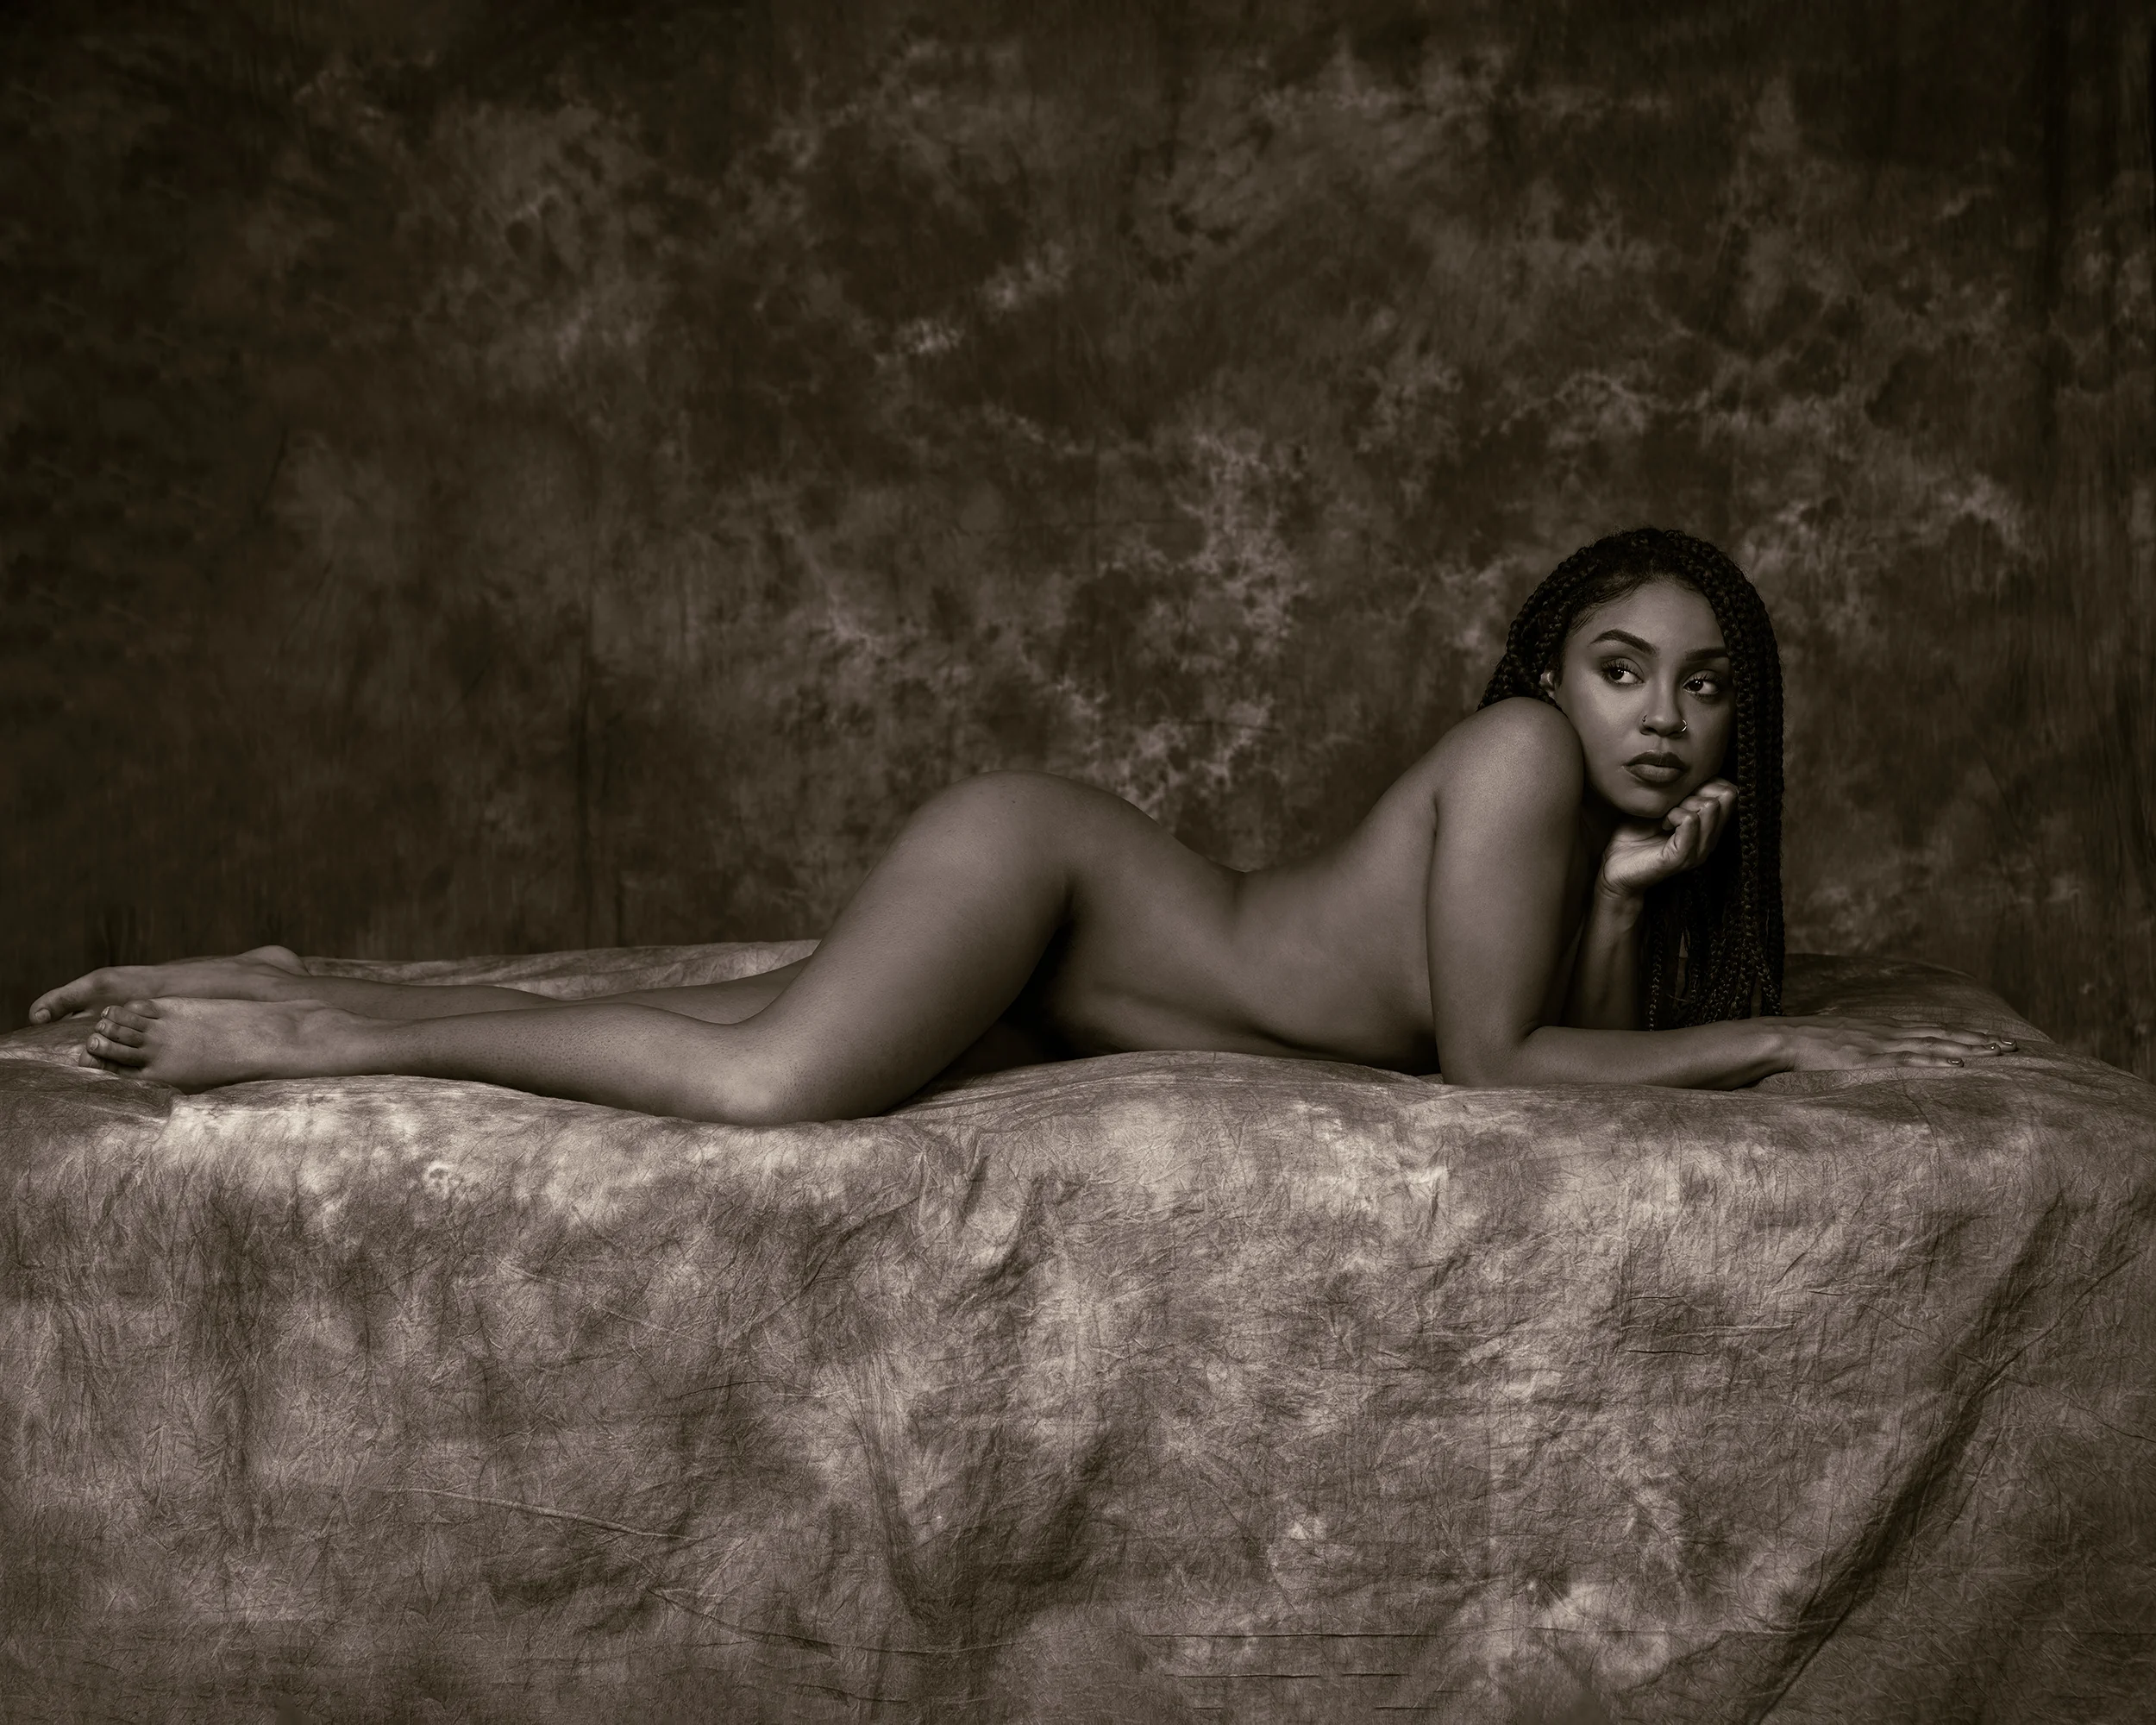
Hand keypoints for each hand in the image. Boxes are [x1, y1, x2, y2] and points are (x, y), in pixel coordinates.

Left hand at [1598, 780, 1738, 898]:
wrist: (1615, 869)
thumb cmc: (1634, 836)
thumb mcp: (1661, 807)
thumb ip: (1680, 793)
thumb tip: (1692, 770)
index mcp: (1708, 829)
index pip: (1731, 793)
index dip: (1707, 783)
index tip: (1681, 794)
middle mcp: (1709, 841)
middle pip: (1726, 796)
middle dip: (1697, 790)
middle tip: (1673, 805)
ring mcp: (1698, 851)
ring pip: (1710, 807)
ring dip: (1684, 803)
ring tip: (1666, 816)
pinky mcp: (1681, 857)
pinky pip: (1690, 821)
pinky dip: (1674, 814)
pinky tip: (1662, 823)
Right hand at [1772, 1017, 2016, 1071]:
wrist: (1786, 1038)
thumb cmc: (1811, 1044)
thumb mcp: (1846, 1040)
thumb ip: (1867, 1046)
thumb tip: (1878, 1058)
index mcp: (1886, 1028)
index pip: (1936, 1030)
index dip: (1967, 1035)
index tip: (1994, 1040)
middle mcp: (1891, 1032)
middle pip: (1945, 1034)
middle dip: (1980, 1041)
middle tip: (2012, 1048)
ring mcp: (1883, 1044)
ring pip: (1935, 1044)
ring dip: (1969, 1048)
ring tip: (1997, 1053)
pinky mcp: (1871, 1057)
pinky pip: (1909, 1059)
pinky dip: (1935, 1060)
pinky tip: (1957, 1063)